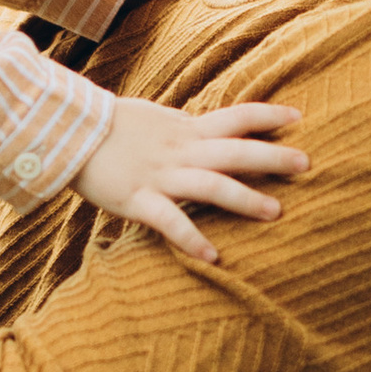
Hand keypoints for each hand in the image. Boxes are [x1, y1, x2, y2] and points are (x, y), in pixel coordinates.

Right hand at [75, 92, 306, 262]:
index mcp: (184, 128)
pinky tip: (214, 256)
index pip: (234, 115)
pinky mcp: (137, 200)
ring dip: (245, 198)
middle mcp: (179, 151)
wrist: (65, 133)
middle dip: (272, 156)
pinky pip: (170, 221)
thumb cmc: (108, 127)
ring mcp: (160, 176)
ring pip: (212, 185)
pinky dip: (192, 239)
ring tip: (276, 211)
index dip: (266, 115)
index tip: (297, 116)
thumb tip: (207, 127)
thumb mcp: (153, 119)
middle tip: (306, 164)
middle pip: (235, 150)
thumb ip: (183, 128)